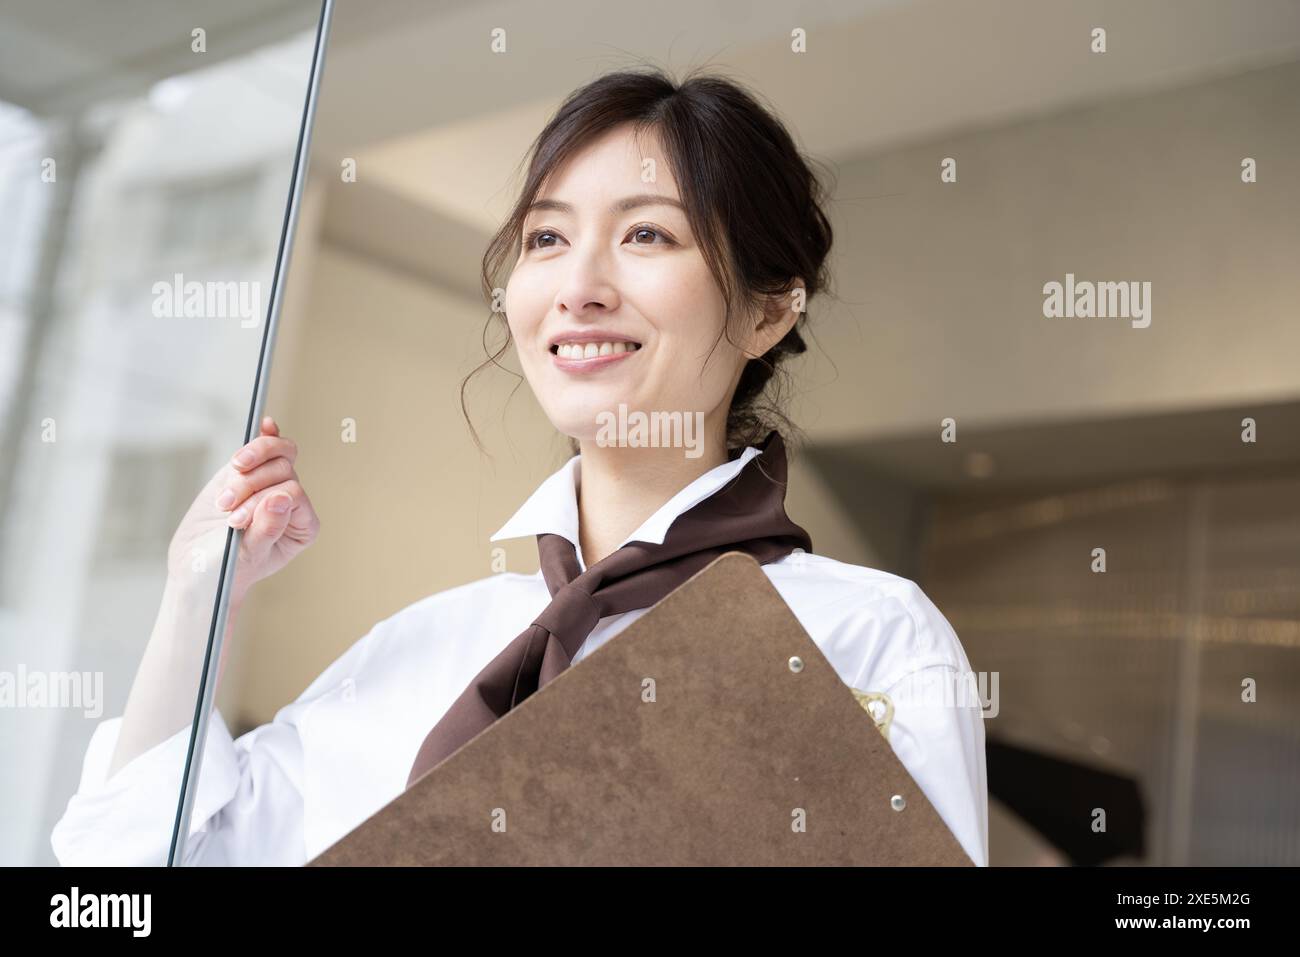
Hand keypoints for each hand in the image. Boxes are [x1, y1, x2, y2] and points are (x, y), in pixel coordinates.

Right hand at [166, 416, 319, 605]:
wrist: (198, 568)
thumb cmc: (227, 570)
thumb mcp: (248, 554)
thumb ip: (267, 527)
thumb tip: (281, 497)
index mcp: (303, 526)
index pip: (292, 493)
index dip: (262, 501)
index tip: (235, 520)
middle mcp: (292, 503)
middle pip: (283, 471)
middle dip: (249, 486)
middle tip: (225, 507)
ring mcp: (271, 485)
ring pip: (273, 456)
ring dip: (244, 470)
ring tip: (223, 496)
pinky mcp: (249, 474)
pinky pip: (265, 448)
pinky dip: (264, 437)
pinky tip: (264, 425)